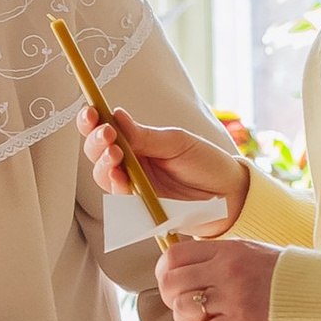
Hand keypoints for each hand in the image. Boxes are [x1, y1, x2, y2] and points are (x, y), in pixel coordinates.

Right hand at [75, 107, 247, 228]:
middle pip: (97, 153)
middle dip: (95, 142)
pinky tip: (120, 176)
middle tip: (107, 135)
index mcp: (137, 142)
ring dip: (103, 163)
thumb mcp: (177, 143)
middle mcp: (130, 164)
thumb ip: (145, 136)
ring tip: (114, 153)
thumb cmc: (206, 164)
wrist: (229, 195)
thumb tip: (116, 116)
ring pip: (103, 176)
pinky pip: (120, 199)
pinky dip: (116, 186)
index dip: (92, 122)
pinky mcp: (141, 208)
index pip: (106, 129)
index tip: (91, 112)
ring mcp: (134, 186)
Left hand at [157, 235, 279, 320]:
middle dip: (170, 300)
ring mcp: (233, 295)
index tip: (170, 284)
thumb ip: (222, 259)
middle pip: (171, 283)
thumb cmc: (287, 276)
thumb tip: (192, 271)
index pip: (175, 254)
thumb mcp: (252, 253)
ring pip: (183, 309)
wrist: (319, 292)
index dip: (164, 272)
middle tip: (185, 309)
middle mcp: (226, 269)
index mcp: (227, 249)